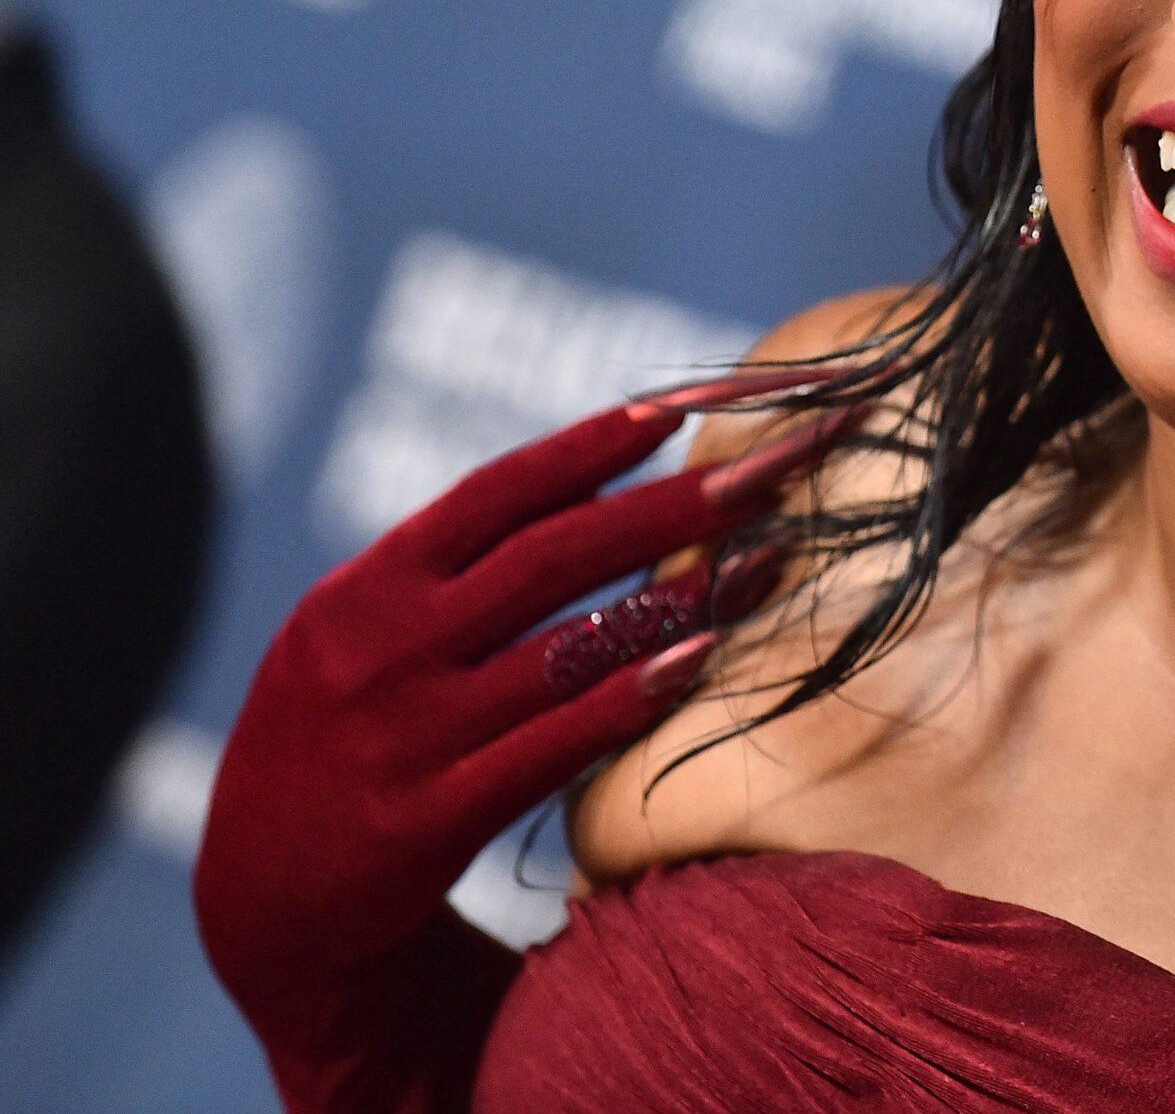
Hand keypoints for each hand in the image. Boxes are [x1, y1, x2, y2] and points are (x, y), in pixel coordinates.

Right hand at [193, 368, 860, 1112]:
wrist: (262, 904)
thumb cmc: (350, 738)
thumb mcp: (365, 637)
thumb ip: (458, 574)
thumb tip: (602, 485)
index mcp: (365, 589)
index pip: (490, 496)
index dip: (587, 448)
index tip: (682, 407)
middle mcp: (380, 649)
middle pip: (552, 556)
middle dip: (675, 504)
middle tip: (776, 465)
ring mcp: (404, 735)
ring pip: (567, 650)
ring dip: (682, 597)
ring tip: (776, 558)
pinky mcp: (425, 824)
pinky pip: (549, 749)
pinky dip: (628, 701)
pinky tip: (701, 661)